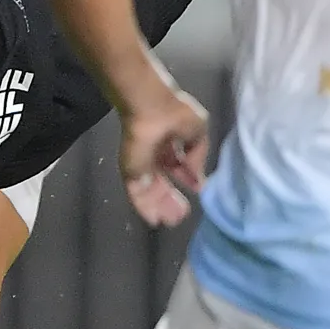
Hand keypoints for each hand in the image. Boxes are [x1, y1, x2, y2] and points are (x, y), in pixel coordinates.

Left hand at [116, 76, 209, 227]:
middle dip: (171, 198)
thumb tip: (199, 180)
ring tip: (169, 220)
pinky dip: (145, 206)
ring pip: (150, 190)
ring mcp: (141, 163)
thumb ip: (197, 157)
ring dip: (160, 205)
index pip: (177, 164)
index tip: (195, 190)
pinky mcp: (130, 171)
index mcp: (170, 141)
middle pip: (161, 181)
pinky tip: (153, 218)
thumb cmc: (175, 113)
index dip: (186, 178)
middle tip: (179, 215)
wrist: (149, 108)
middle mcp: (154, 153)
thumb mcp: (197, 132)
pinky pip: (137, 193)